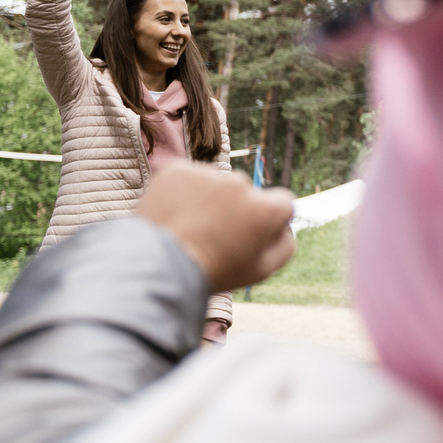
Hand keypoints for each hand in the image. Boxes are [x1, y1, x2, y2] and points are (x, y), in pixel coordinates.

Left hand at [136, 164, 296, 294]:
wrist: (157, 264)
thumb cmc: (212, 272)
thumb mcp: (260, 272)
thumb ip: (285, 247)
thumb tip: (285, 229)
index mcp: (266, 208)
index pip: (283, 201)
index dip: (269, 219)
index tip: (250, 233)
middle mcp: (241, 184)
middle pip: (245, 192)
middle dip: (235, 209)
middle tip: (213, 236)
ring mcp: (208, 175)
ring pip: (215, 184)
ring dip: (208, 200)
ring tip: (189, 228)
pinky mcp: (178, 169)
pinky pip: (188, 178)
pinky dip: (182, 192)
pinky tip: (175, 215)